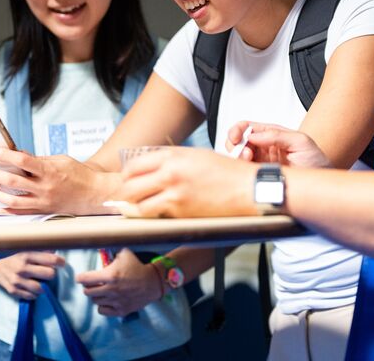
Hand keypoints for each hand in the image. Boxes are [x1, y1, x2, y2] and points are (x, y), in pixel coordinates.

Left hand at [0, 149, 117, 214]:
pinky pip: (19, 213)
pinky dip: (4, 211)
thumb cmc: (79, 174)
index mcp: (49, 171)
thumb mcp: (60, 160)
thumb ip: (37, 159)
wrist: (94, 194)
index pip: (21, 160)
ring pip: (12, 200)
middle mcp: (44, 188)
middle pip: (12, 180)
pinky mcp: (42, 212)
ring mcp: (43, 202)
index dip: (3, 155)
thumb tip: (16, 154)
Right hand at [0, 252, 64, 299]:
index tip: (61, 263)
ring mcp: (17, 280)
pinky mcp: (13, 290)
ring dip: (44, 286)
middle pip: (50, 274)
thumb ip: (41, 248)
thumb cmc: (12, 255)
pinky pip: (31, 296)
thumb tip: (55, 250)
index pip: (51, 259)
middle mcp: (22, 268)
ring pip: (41, 288)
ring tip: (41, 281)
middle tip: (49, 272)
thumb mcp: (25, 247)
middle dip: (51, 273)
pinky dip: (34, 293)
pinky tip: (32, 287)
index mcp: (27, 254)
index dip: (60, 262)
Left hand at [77, 249, 162, 315]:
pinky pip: (102, 311)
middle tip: (93, 284)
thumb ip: (111, 251)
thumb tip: (100, 245)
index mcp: (110, 275)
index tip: (81, 278)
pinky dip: (102, 306)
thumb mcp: (125, 254)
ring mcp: (116, 301)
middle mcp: (111, 290)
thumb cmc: (137, 267)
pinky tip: (107, 300)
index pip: (85, 279)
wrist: (152, 282)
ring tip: (101, 291)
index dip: (80, 278)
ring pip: (95, 301)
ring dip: (96, 295)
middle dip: (88, 287)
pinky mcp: (121, 310)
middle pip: (87, 292)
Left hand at [118, 147, 257, 217]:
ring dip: (136, 209)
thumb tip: (152, 168)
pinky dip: (154, 217)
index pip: (134, 166)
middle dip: (124, 195)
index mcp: (173, 156)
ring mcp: (175, 194)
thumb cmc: (227, 172)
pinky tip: (158, 215)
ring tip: (138, 210)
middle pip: (130, 186)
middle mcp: (170, 173)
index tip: (126, 182)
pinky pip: (157, 216)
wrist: (248, 189)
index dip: (126, 176)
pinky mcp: (182, 213)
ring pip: (139, 206)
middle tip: (125, 199)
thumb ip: (172, 160)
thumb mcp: (196, 156)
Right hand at [226, 121, 329, 167]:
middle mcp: (264, 147)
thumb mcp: (301, 141)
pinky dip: (241, 171)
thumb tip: (254, 135)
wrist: (323, 183)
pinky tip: (249, 171)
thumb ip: (277, 135)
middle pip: (238, 142)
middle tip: (245, 153)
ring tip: (249, 161)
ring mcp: (261, 162)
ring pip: (238, 157)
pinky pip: (244, 172)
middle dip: (235, 146)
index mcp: (271, 134)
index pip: (247, 127)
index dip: (238, 130)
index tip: (237, 138)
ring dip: (238, 158)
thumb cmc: (316, 161)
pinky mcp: (261, 177)